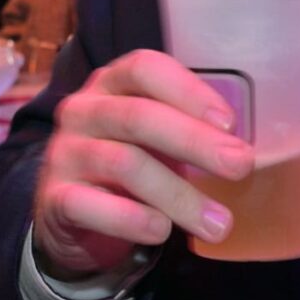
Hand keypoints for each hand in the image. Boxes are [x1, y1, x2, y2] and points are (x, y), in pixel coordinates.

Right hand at [31, 48, 251, 277]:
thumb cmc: (128, 167)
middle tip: (240, 166)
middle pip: (138, 116)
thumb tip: (244, 153)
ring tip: (218, 224)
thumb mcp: (154, 139)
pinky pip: (89, 205)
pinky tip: (161, 231)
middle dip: (195, 141)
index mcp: (111, 85)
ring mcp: (65, 153)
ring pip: (124, 164)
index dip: (188, 90)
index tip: (230, 123)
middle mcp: (83, 111)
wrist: (72, 217)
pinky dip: (131, 219)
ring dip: (178, 195)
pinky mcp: (54, 198)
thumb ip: (189, 133)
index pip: (144, 68)